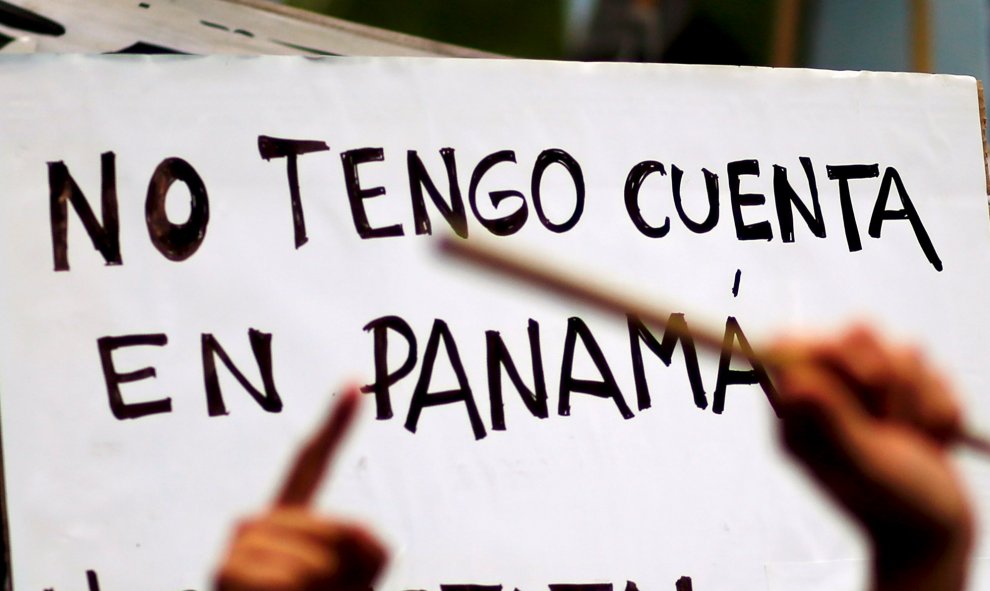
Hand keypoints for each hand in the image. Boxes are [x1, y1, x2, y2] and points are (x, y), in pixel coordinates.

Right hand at [215, 386, 386, 590]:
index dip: (336, 423)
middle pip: (332, 527)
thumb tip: (363, 529)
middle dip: (344, 568)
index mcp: (291, 517)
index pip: (314, 462)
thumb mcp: (357, 577)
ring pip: (314, 560)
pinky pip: (288, 582)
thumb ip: (367, 545)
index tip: (354, 381)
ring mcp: (238, 544)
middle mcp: (259, 522)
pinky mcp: (225, 572)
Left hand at [769, 326, 973, 590]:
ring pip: (902, 350)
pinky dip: (941, 405)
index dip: (827, 346)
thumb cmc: (894, 506)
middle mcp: (830, 396)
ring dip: (918, 395)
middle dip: (886, 373)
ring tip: (914, 436)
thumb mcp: (862, 465)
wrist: (937, 535)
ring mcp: (870, 393)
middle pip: (852, 337)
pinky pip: (933, 370)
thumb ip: (831, 420)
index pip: (794, 347)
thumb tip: (792, 381)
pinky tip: (935, 440)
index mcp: (799, 412)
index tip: (865, 376)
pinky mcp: (907, 394)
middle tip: (890, 418)